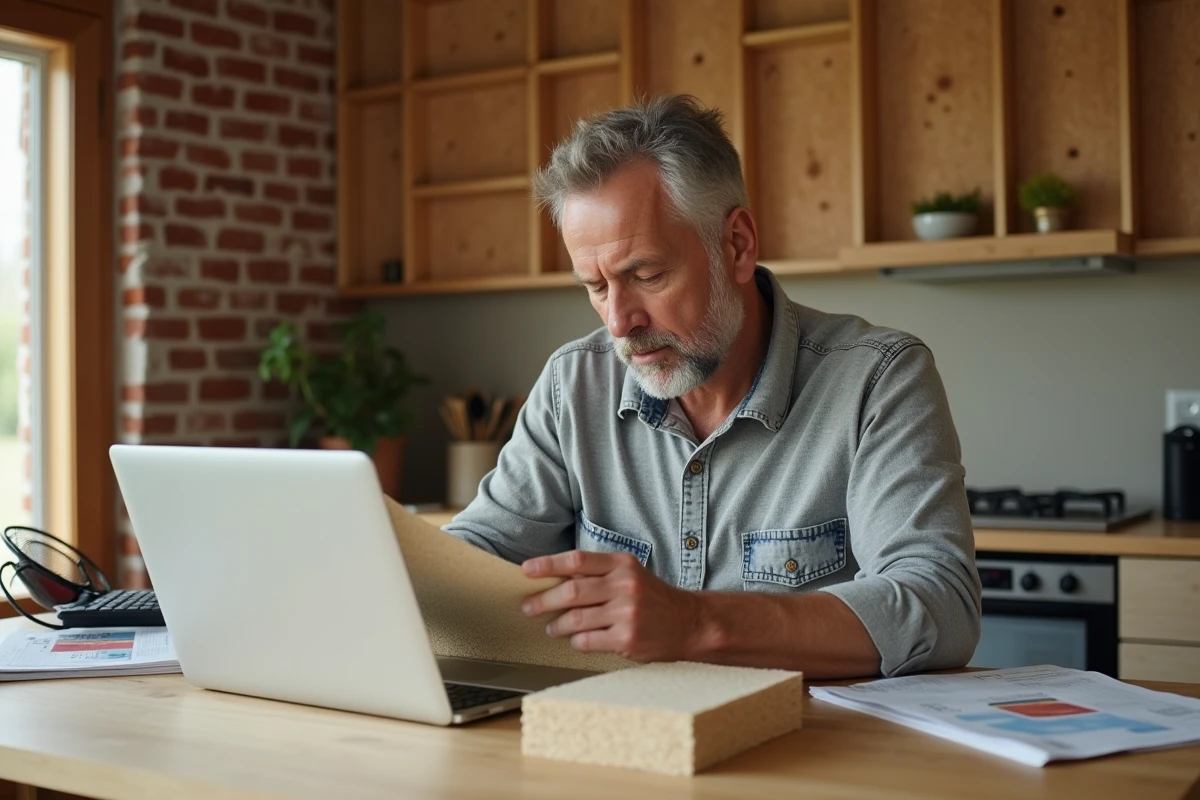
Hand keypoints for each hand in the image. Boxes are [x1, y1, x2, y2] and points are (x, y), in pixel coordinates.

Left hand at [521, 550, 700, 661]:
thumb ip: (598, 574)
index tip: (526, 570)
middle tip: (529, 607)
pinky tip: (576, 639)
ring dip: (557, 625)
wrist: (688, 623)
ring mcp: (627, 614)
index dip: (547, 564)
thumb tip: (555, 578)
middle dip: (543, 601)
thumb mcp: (630, 574)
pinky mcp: (627, 639)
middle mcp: (625, 586)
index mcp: (622, 565)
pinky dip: (576, 641)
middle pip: (571, 592)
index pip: (577, 561)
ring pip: (576, 620)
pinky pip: (587, 641)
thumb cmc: (652, 598)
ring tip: (551, 627)